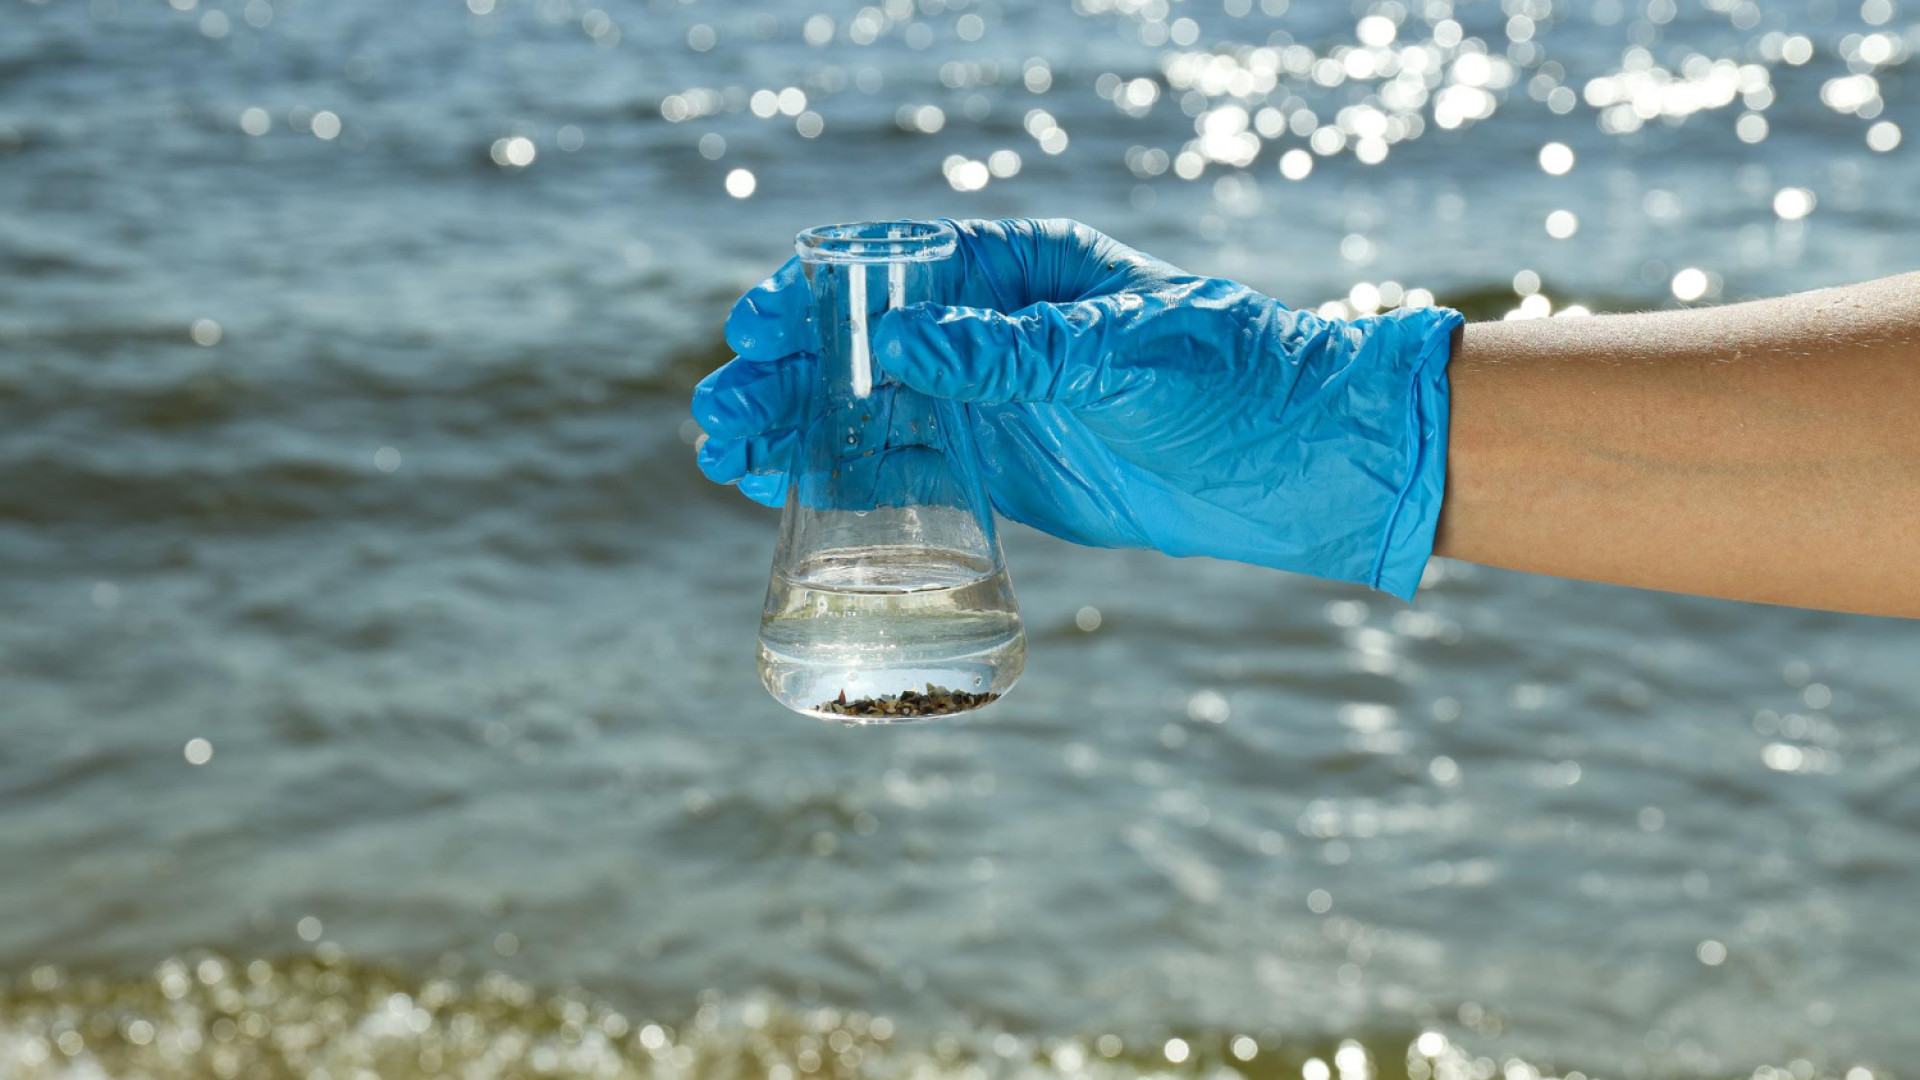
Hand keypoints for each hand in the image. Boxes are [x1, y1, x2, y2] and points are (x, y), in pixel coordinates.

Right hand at [693, 219, 1461, 598]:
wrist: (1297, 465)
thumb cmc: (1230, 377)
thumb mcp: (1125, 352)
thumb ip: (1016, 352)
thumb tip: (899, 344)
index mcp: (1015, 273)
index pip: (889, 272)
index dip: (811, 297)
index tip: (754, 329)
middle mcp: (986, 335)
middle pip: (856, 347)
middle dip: (780, 375)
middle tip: (719, 414)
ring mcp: (985, 407)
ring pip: (864, 411)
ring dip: (790, 429)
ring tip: (725, 454)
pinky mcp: (995, 473)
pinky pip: (900, 471)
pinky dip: (836, 478)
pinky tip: (777, 490)